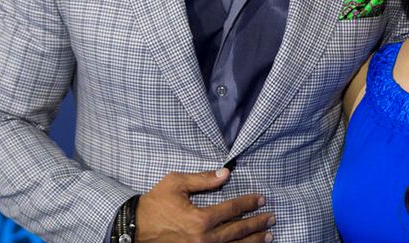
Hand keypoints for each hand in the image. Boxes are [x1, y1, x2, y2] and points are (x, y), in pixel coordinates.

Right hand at [135, 168, 273, 242]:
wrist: (136, 228)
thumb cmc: (155, 204)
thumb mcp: (176, 184)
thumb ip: (203, 179)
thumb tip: (226, 173)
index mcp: (200, 219)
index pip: (232, 209)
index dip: (249, 203)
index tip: (261, 199)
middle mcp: (203, 239)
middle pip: (238, 231)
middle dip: (257, 224)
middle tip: (272, 218)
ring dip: (253, 242)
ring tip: (269, 236)